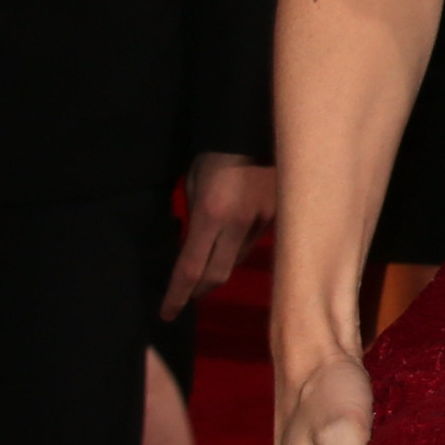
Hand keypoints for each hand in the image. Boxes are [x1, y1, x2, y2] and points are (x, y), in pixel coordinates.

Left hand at [164, 151, 275, 318]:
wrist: (258, 130)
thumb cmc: (216, 154)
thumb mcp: (194, 185)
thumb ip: (195, 219)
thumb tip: (193, 244)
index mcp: (210, 215)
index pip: (190, 269)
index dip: (177, 295)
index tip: (167, 314)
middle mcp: (237, 224)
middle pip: (216, 275)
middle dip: (198, 291)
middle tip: (186, 297)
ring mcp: (261, 222)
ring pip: (236, 260)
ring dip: (219, 268)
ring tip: (208, 265)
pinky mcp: (277, 216)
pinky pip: (252, 242)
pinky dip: (237, 247)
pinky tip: (231, 237)